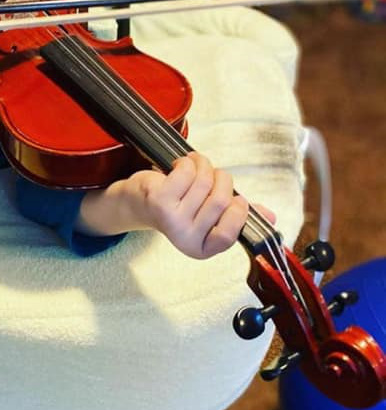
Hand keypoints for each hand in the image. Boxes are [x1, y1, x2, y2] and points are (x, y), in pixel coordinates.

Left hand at [137, 153, 258, 259]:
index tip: (237, 198)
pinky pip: (187, 173)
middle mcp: (185, 238)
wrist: (139, 202)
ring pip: (204, 184)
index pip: (228, 235)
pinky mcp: (159, 200)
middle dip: (222, 180)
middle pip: (221, 201)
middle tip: (213, 174)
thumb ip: (239, 215)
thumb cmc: (179, 205)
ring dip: (204, 166)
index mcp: (201, 248)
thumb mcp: (208, 215)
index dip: (238, 212)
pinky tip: (181, 164)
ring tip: (197, 164)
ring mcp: (171, 220)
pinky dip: (189, 162)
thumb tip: (270, 216)